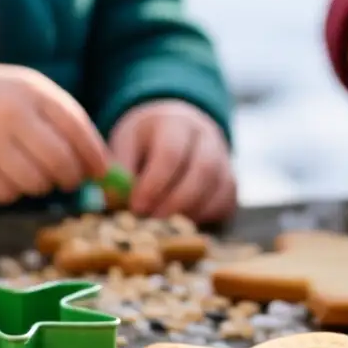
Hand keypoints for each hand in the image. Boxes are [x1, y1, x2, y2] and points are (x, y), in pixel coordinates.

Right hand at [0, 63, 110, 205]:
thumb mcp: (25, 91)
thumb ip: (61, 119)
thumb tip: (98, 164)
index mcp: (31, 90)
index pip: (76, 127)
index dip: (94, 154)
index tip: (103, 172)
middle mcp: (10, 113)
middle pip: (59, 160)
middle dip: (71, 177)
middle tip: (71, 182)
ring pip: (34, 182)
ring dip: (42, 186)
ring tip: (34, 175)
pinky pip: (4, 194)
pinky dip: (12, 193)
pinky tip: (6, 177)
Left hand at [109, 100, 235, 221]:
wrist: (171, 126)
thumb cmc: (143, 140)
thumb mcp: (124, 144)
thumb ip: (119, 170)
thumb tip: (118, 199)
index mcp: (174, 122)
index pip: (172, 152)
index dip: (155, 183)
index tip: (136, 206)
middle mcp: (205, 135)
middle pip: (203, 169)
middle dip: (176, 201)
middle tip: (152, 221)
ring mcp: (222, 155)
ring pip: (219, 186)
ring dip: (192, 211)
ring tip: (165, 226)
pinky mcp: (229, 177)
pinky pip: (228, 199)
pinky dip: (208, 216)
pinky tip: (184, 223)